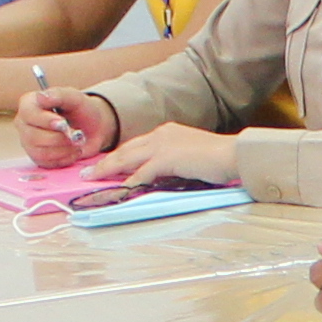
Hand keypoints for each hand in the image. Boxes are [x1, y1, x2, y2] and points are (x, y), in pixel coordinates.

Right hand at [8, 83, 122, 165]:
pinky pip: (48, 163)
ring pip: (41, 152)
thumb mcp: (74, 97)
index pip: (28, 114)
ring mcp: (29, 143)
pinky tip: (73, 150)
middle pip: (33, 136)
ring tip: (77, 142)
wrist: (92, 128)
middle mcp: (24, 124)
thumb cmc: (80, 109)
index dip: (46, 121)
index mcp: (28, 104)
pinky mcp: (38, 158)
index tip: (63, 123)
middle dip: (59, 138)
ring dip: (64, 149)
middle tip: (77, 134)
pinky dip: (65, 158)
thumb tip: (41, 96)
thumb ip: (58, 95)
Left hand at [77, 120, 241, 195]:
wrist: (233, 154)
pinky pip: (141, 172)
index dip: (120, 156)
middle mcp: (161, 134)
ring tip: (92, 179)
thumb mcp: (191, 157)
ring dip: (107, 169)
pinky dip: (128, 182)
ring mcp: (163, 145)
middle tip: (88, 172)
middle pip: (126, 149)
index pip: (137, 144)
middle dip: (105, 161)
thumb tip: (161, 177)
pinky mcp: (167, 158)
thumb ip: (174, 163)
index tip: (106, 165)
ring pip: (127, 158)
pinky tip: (119, 190)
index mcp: (168, 132)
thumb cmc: (219, 159)